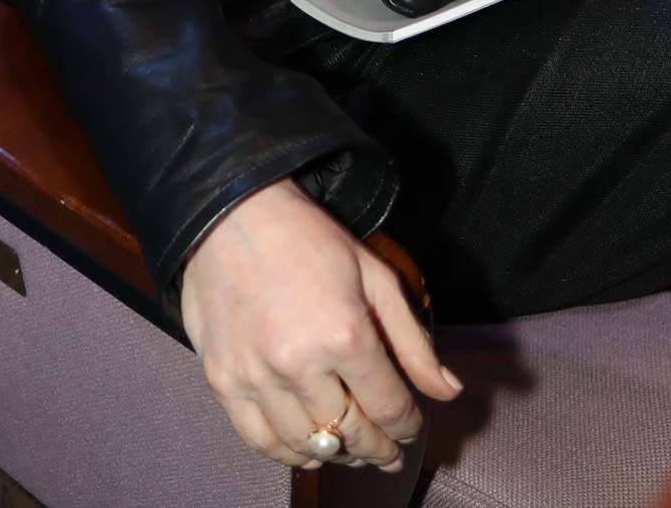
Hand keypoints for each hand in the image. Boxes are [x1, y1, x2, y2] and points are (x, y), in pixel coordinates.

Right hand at [180, 178, 462, 471]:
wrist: (234, 217)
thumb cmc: (309, 240)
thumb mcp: (375, 276)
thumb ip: (412, 341)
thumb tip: (448, 391)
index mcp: (345, 334)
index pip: (389, 408)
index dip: (407, 426)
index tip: (410, 427)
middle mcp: (300, 364)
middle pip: (351, 434)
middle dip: (378, 449)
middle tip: (387, 452)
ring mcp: (257, 377)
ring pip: (308, 445)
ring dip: (337, 453)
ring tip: (351, 448)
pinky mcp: (222, 380)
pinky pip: (260, 441)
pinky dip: (288, 452)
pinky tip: (307, 445)